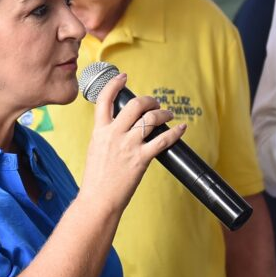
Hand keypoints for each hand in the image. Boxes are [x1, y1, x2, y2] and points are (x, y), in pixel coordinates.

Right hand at [81, 73, 185, 214]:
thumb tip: (118, 126)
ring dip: (163, 113)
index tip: (123, 77)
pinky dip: (174, 132)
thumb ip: (105, 135)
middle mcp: (114, 134)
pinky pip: (163, 140)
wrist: (98, 200)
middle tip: (154, 103)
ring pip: (150, 119)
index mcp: (99, 131)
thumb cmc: (96, 179)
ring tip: (168, 114)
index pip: (105, 100)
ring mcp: (128, 145)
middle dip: (148, 100)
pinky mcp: (141, 159)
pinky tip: (181, 128)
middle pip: (134, 105)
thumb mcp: (95, 149)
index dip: (115, 84)